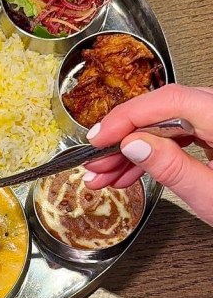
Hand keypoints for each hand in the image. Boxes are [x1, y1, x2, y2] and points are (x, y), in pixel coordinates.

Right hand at [84, 84, 212, 225]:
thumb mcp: (212, 197)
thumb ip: (172, 167)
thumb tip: (135, 144)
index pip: (171, 101)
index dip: (129, 116)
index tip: (101, 136)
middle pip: (166, 112)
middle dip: (125, 138)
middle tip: (96, 162)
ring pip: (168, 126)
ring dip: (134, 150)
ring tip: (106, 176)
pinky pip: (180, 136)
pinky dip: (154, 154)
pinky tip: (129, 173)